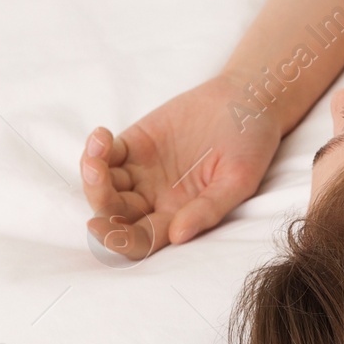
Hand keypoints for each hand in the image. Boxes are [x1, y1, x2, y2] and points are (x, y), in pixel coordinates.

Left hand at [81, 75, 282, 259]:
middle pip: (116, 214)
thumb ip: (209, 208)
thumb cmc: (250, 146)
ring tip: (96, 155)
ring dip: (93, 176)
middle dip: (100, 204)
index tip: (103, 230)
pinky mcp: (133, 144)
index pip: (144, 239)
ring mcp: (142, 172)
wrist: (246, 103)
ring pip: (105, 186)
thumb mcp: (238, 180)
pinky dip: (96, 149)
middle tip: (96, 180)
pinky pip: (106, 154)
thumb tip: (178, 235)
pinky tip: (102, 136)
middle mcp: (156, 199)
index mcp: (181, 216)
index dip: (121, 240)